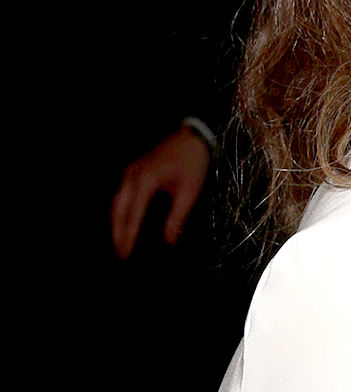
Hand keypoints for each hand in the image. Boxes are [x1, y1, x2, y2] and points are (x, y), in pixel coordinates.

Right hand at [111, 127, 210, 258]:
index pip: (133, 215)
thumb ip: (178, 216)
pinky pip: (121, 194)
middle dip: (117, 232)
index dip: (129, 236)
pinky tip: (124, 221)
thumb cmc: (194, 162)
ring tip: (119, 242)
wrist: (193, 136)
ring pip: (116, 201)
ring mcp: (130, 172)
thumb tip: (169, 241)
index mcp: (145, 181)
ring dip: (116, 222)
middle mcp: (131, 176)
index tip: (126, 255)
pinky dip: (120, 210)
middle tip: (119, 254)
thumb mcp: (190, 190)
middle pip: (117, 210)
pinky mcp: (133, 170)